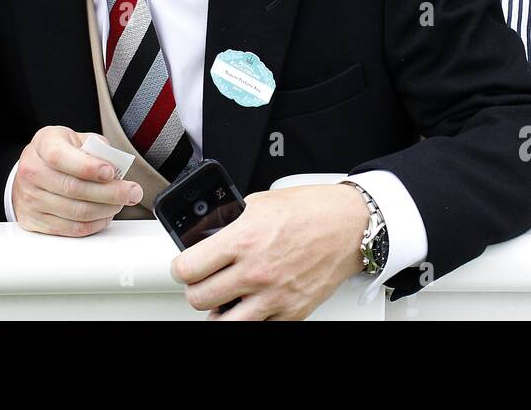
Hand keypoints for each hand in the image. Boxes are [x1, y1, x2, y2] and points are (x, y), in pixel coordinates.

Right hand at [11, 126, 141, 236]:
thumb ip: (96, 148)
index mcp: (43, 144)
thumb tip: (116, 166)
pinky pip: (72, 228)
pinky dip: (95, 224)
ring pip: (76, 212)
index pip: (60, 157)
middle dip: (110, 192)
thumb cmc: (61, 152)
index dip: (88, 167)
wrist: (33, 170)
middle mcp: (32, 171)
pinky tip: (107, 214)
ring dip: (106, 209)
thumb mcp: (76, 139)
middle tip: (132, 192)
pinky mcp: (35, 221)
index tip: (111, 172)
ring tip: (122, 202)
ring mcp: (30, 198)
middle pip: (73, 188)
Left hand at [171, 185, 367, 319]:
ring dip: (218, 312)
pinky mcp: (292, 312)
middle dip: (195, 290)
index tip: (183, 267)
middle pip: (199, 299)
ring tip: (222, 300)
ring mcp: (274, 296)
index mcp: (243, 240)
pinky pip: (258, 327)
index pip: (188, 269)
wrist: (350, 225)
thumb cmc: (311, 210)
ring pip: (223, 324)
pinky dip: (250, 318)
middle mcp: (256, 271)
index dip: (180, 268)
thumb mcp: (260, 202)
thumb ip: (231, 221)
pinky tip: (251, 304)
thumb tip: (208, 235)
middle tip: (202, 282)